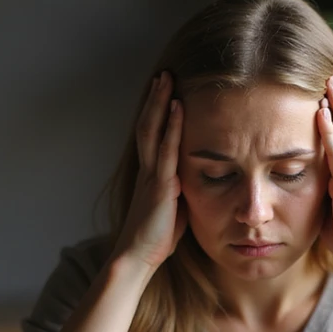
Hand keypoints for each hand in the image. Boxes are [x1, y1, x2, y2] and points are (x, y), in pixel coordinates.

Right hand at [112, 71, 187, 273]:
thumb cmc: (157, 237)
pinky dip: (171, 126)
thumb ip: (181, 191)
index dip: (157, 114)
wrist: (138, 256)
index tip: (164, 93)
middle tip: (163, 74)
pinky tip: (177, 107)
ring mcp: (152, 175)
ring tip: (165, 79)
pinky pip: (166, 149)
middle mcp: (147, 169)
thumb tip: (194, 182)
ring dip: (160, 103)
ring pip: (153, 130)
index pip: (152, 136)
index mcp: (151, 175)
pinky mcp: (159, 184)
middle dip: (155, 99)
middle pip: (148, 125)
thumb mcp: (174, 209)